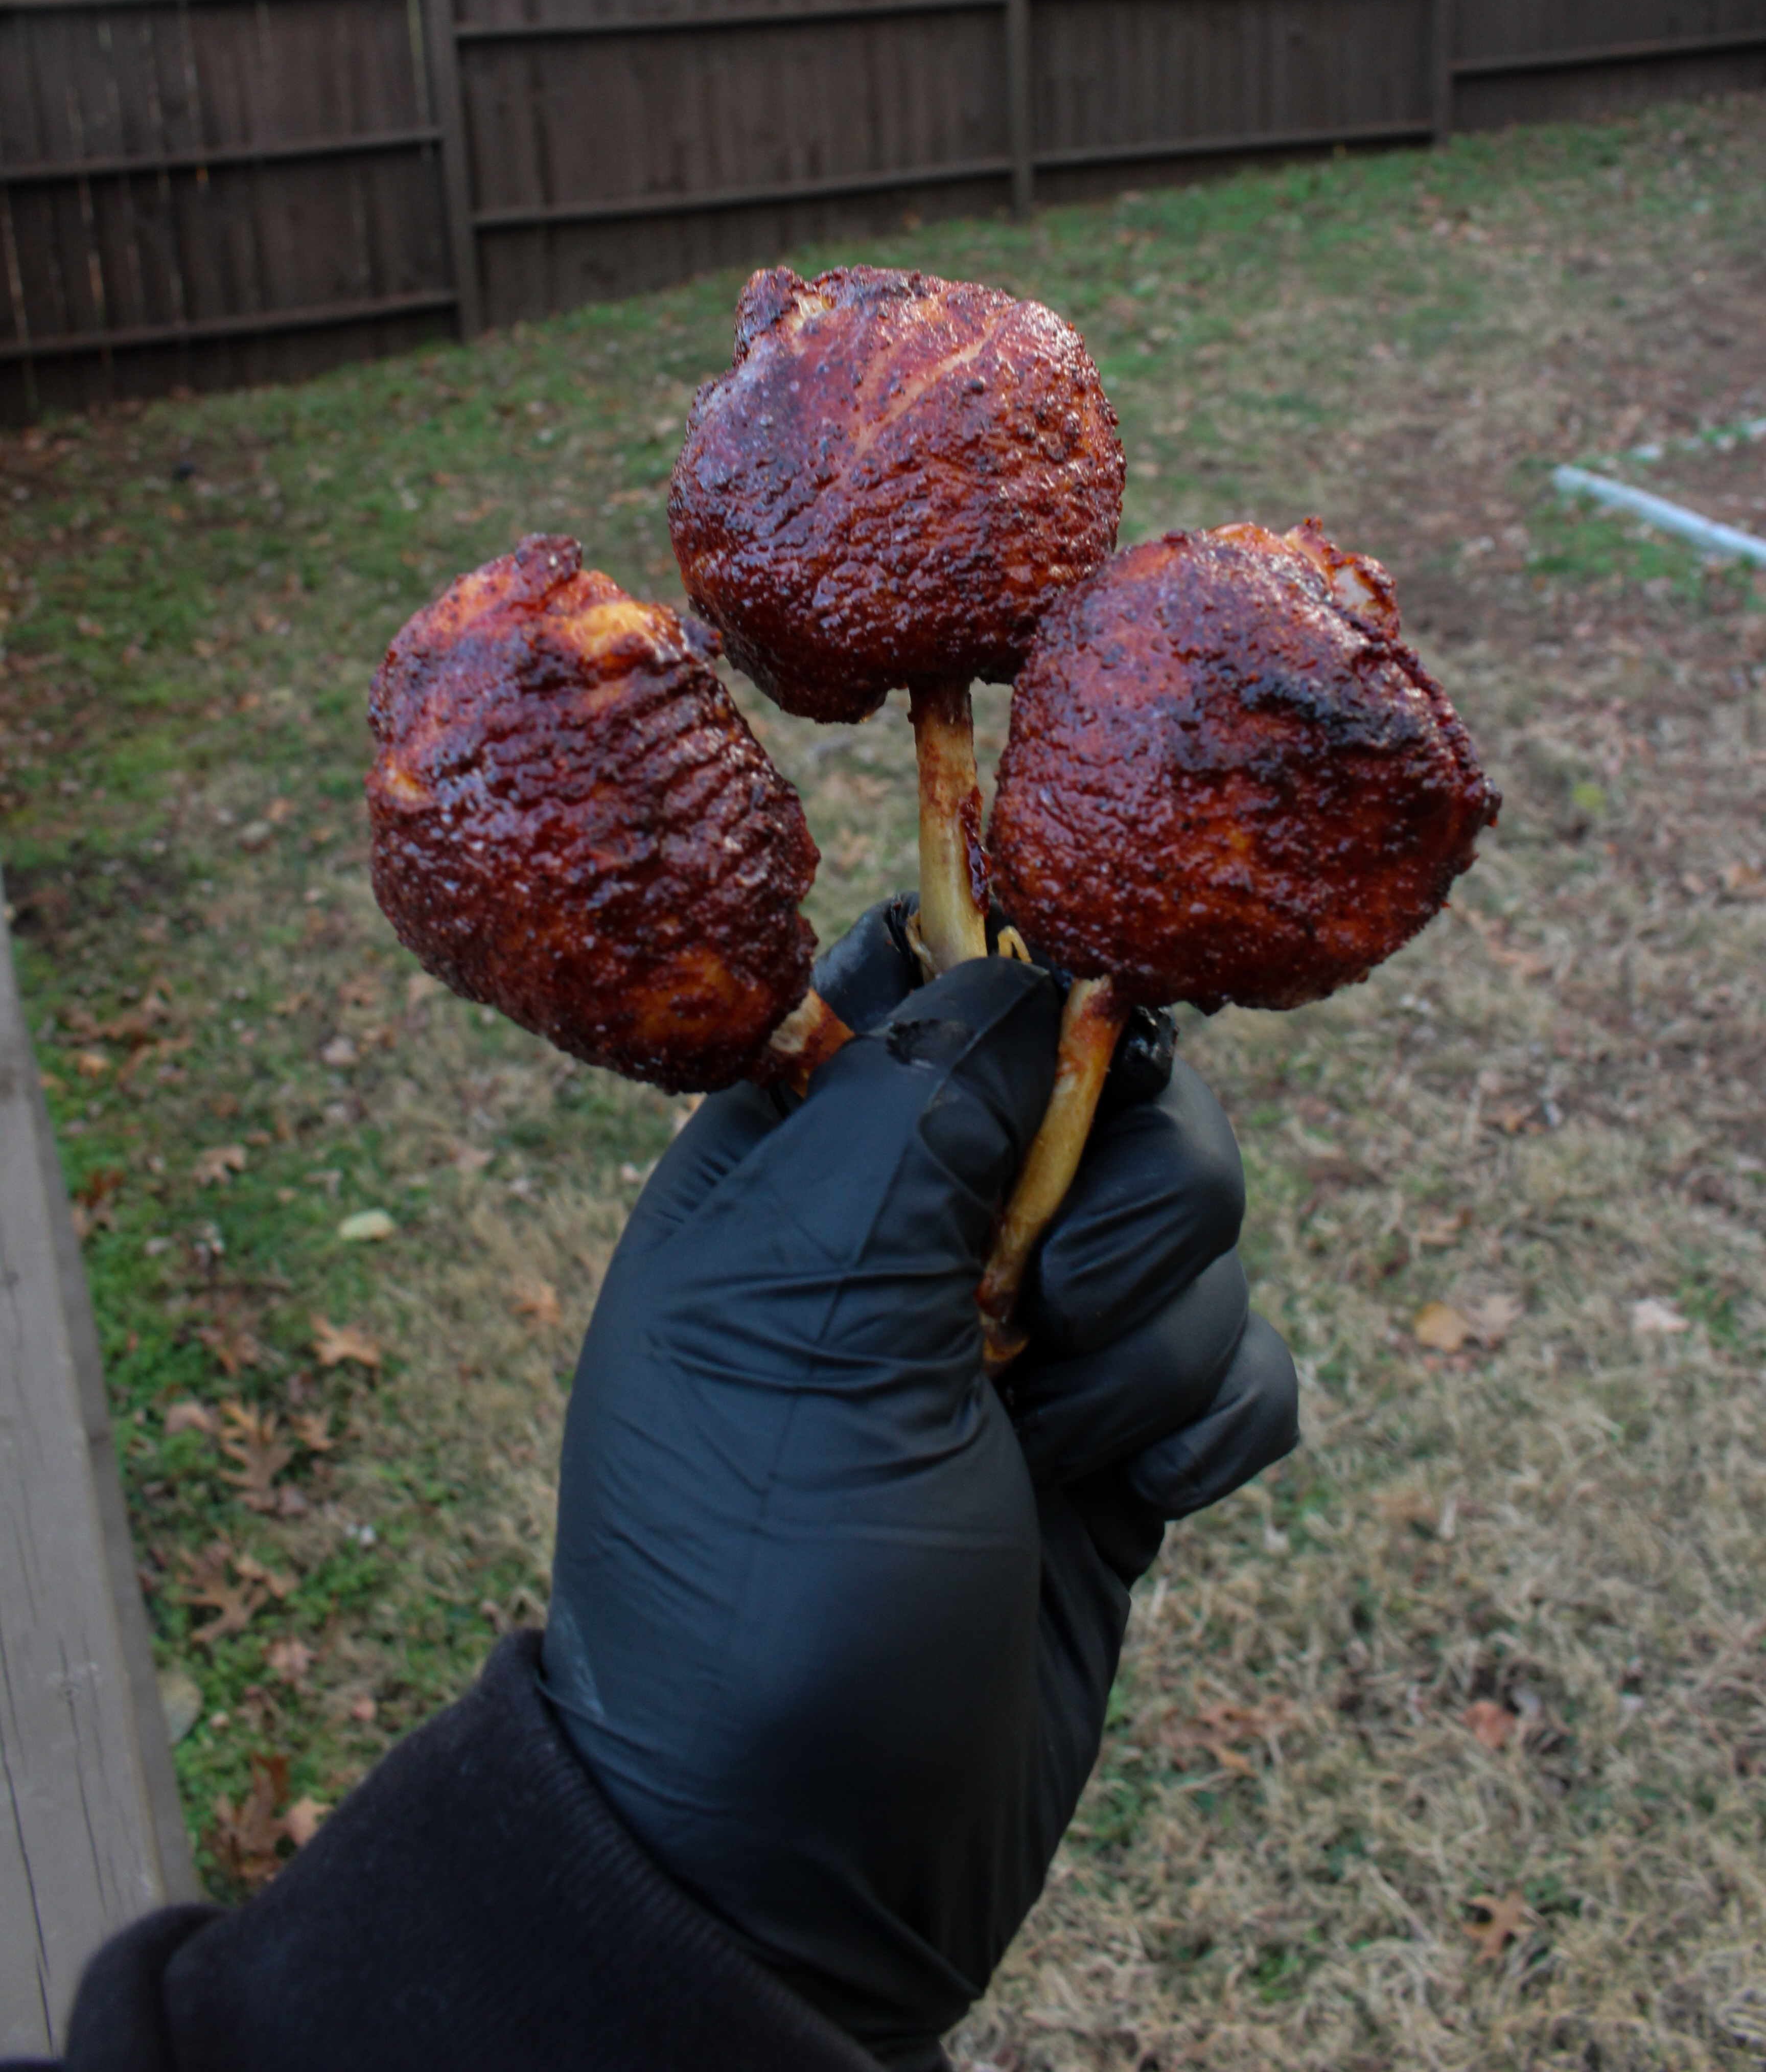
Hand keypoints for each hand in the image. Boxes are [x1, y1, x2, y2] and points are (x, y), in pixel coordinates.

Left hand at [542, 902, 1297, 2068]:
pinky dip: (1215, 1416)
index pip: (934, 980)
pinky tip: (1139, 1496)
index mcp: (804, 1164)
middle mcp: (923, 1233)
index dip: (1030, 979)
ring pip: (1196, 1222)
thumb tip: (1030, 967)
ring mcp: (1034, 1341)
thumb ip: (921, 1109)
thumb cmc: (766, 1566)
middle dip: (1128, 1185)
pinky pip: (1246, 1357)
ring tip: (1056, 1438)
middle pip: (1114, 1085)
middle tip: (1060, 1300)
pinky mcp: (1123, 1445)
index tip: (1091, 1029)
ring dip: (1160, 1326)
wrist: (804, 1858)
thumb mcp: (811, 1303)